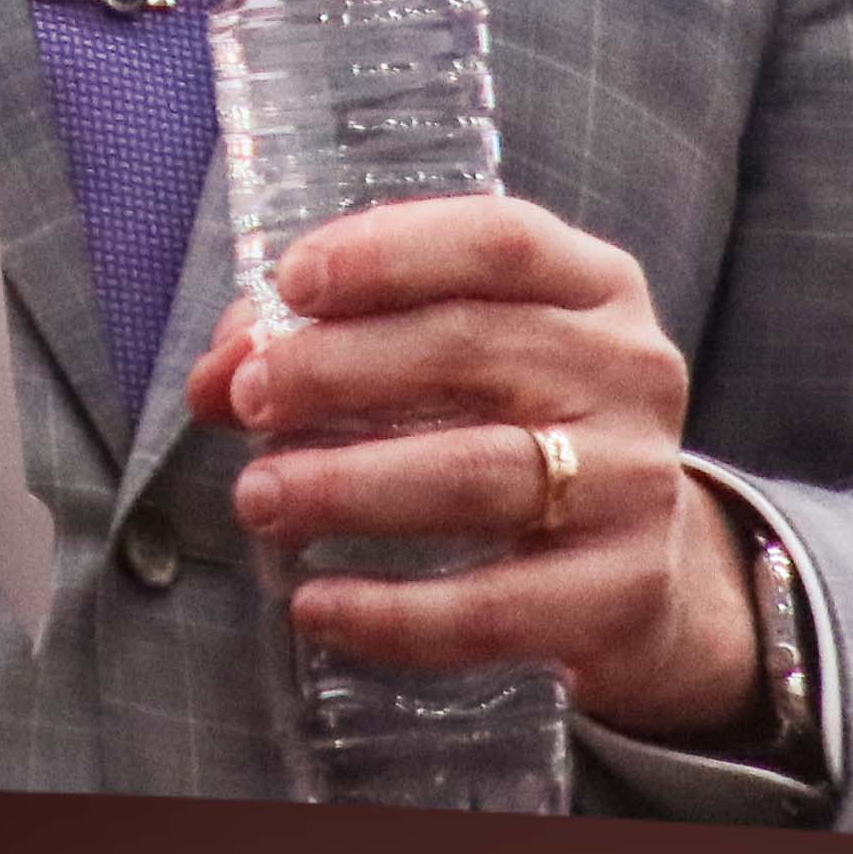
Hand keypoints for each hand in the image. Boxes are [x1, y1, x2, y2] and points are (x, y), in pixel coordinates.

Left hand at [181, 196, 762, 748]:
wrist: (638, 570)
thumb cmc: (512, 425)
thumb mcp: (450, 358)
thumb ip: (329, 342)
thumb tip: (214, 379)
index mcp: (593, 286)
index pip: (499, 241)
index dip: (387, 253)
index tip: (290, 283)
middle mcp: (628, 371)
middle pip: (472, 349)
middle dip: (337, 369)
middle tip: (245, 398)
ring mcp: (637, 482)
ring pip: (476, 476)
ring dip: (347, 485)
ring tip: (257, 497)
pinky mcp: (624, 592)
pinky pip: (494, 608)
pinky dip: (392, 612)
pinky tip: (315, 606)